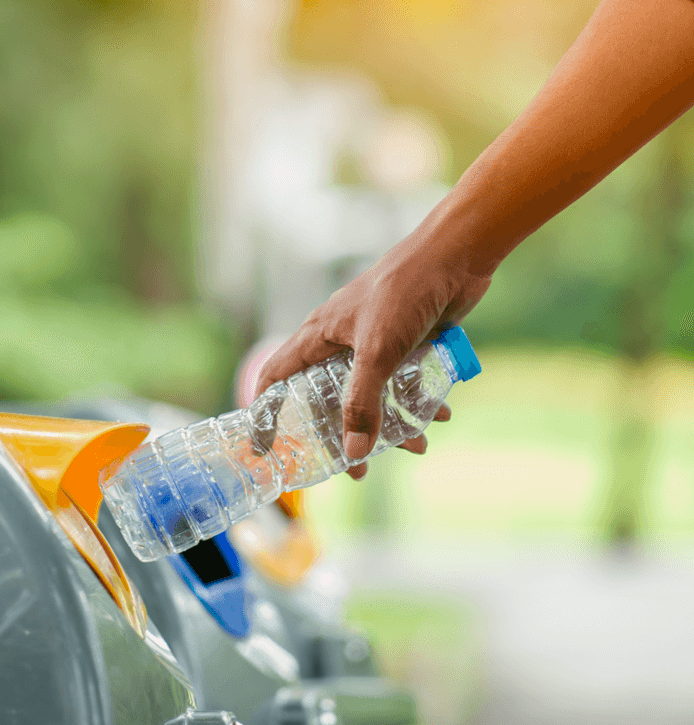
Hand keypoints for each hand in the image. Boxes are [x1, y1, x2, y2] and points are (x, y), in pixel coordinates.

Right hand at [249, 226, 491, 479]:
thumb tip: (355, 452)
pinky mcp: (406, 342)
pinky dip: (421, 400)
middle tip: (356, 469)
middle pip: (329, 398)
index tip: (267, 446)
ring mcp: (374, 342)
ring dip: (394, 422)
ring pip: (373, 394)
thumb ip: (363, 402)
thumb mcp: (378, 352)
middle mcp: (340, 341)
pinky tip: (443, 414)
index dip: (267, 412)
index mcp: (319, 336)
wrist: (456, 255)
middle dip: (344, 434)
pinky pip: (405, 382)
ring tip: (416, 446)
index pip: (277, 377)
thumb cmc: (405, 291)